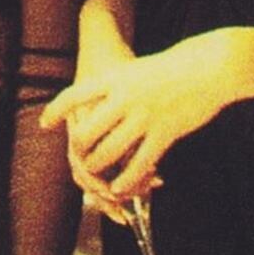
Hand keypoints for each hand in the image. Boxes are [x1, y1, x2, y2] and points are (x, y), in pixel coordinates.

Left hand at [46, 30, 245, 202]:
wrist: (208, 66)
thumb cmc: (172, 67)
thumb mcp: (136, 70)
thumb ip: (117, 87)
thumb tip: (96, 103)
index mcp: (116, 79)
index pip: (74, 95)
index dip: (56, 111)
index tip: (45, 124)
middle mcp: (125, 98)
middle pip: (87, 133)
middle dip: (80, 151)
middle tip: (81, 158)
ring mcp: (144, 116)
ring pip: (109, 153)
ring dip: (100, 170)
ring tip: (97, 177)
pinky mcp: (164, 133)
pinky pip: (138, 164)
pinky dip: (125, 181)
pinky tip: (120, 188)